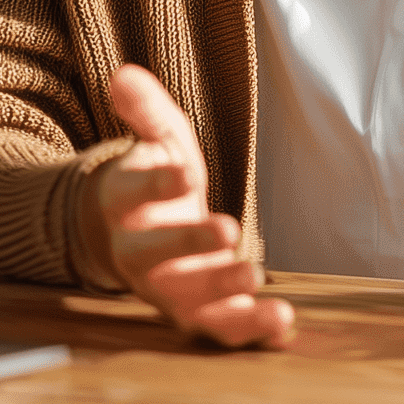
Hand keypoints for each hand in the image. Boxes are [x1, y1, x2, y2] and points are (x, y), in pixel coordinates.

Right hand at [73, 63, 294, 346]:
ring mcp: (164, 288)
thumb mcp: (154, 137)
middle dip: (189, 245)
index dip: (155, 185)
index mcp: (120, 205)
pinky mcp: (194, 312)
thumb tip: (124, 73)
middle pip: (154, 256)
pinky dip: (247, 330)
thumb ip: (144, 108)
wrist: (131, 235)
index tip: (185, 173)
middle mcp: (136, 254)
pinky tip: (282, 320)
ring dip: (220, 296)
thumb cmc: (151, 179)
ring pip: (185, 302)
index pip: (130, 194)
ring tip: (258, 280)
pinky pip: (216, 328)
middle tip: (228, 229)